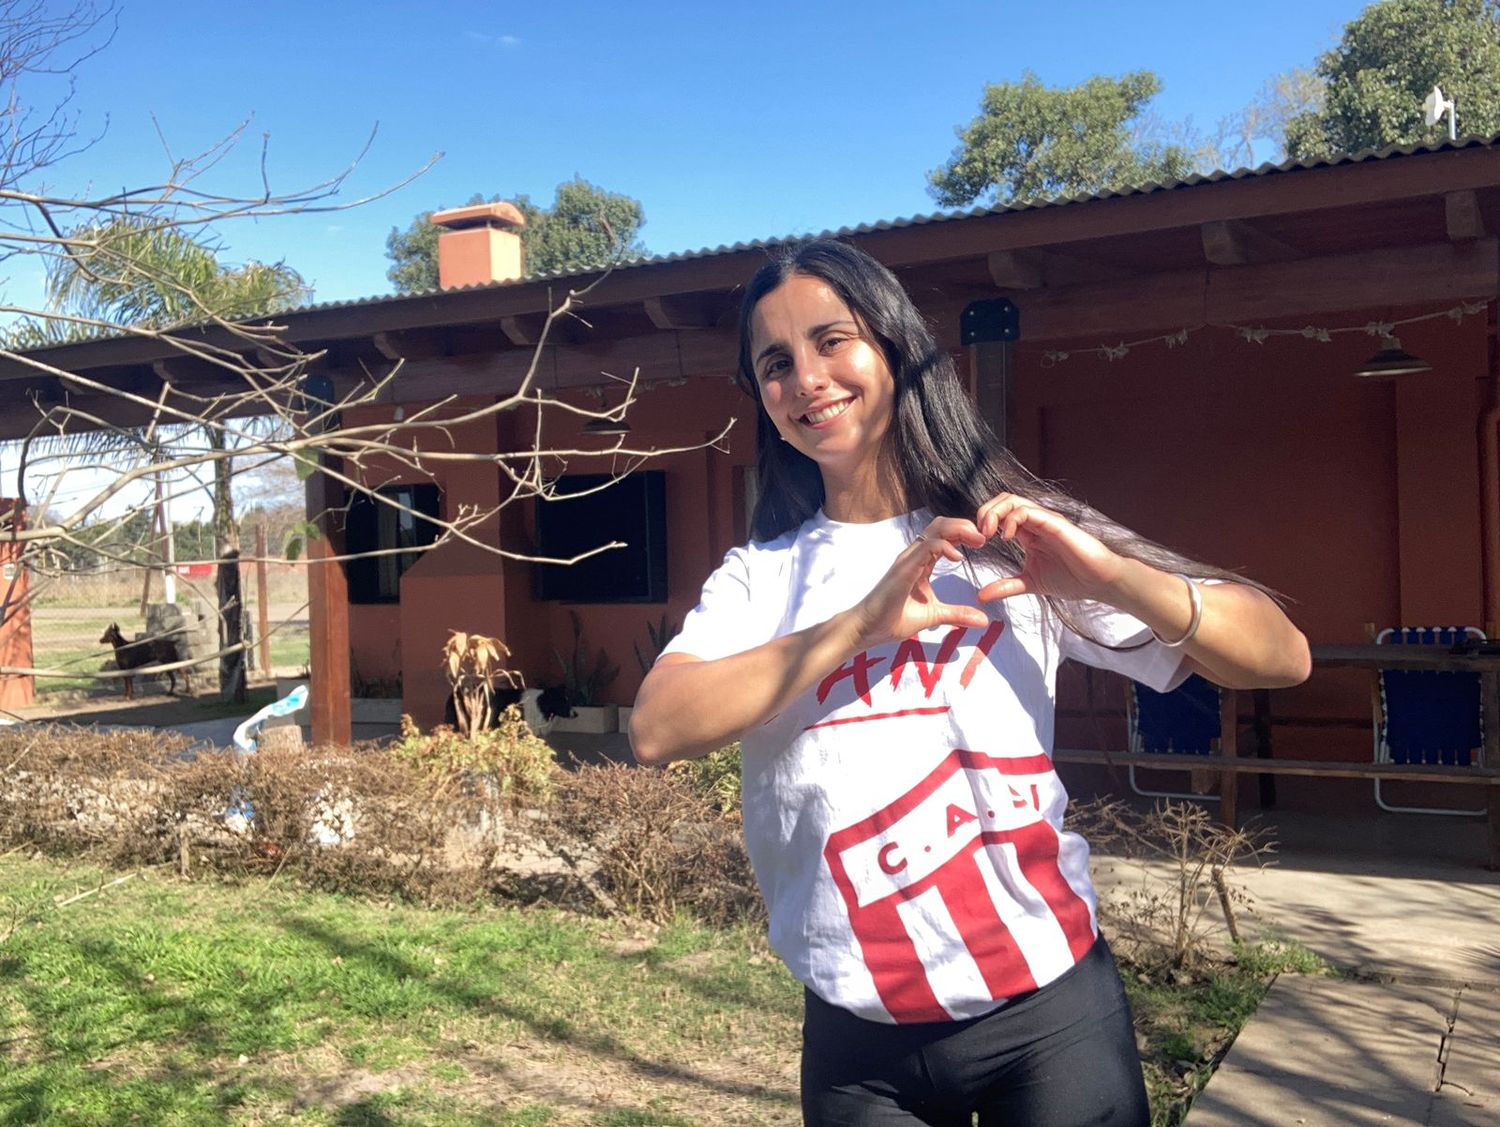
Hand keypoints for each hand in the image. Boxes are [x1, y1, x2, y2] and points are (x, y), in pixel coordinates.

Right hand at [848, 516, 991, 647]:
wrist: (868, 628)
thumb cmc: (894, 618)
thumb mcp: (935, 616)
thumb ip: (958, 614)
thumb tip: (983, 620)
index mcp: (921, 561)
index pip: (944, 535)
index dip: (965, 533)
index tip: (982, 543)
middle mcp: (914, 555)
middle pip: (942, 524)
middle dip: (965, 526)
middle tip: (984, 537)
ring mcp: (908, 559)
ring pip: (936, 529)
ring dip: (960, 530)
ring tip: (978, 540)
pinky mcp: (904, 567)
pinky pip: (927, 547)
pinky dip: (946, 547)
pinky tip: (959, 558)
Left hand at [973, 493, 1126, 603]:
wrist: (1098, 582)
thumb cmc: (1071, 578)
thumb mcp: (1030, 583)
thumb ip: (1006, 587)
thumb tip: (981, 596)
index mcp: (1028, 532)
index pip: (999, 514)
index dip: (983, 523)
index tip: (976, 543)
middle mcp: (1035, 522)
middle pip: (1002, 501)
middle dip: (985, 513)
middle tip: (978, 535)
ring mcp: (1045, 520)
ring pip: (1013, 501)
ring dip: (994, 513)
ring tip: (988, 534)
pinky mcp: (1055, 523)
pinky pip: (1029, 512)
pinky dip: (1012, 520)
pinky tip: (1007, 537)